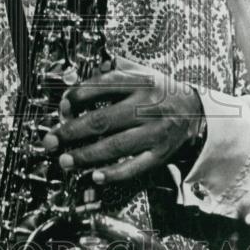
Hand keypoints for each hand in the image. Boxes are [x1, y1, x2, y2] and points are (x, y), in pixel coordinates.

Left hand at [42, 56, 203, 183]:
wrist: (197, 113)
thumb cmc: (158, 92)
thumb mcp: (140, 73)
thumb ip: (109, 72)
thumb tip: (72, 79)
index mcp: (140, 82)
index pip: (102, 87)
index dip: (77, 97)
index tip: (62, 106)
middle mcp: (147, 107)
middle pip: (103, 120)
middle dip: (72, 131)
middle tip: (52, 140)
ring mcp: (155, 133)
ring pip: (115, 146)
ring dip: (86, 155)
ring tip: (65, 161)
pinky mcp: (160, 154)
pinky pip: (134, 167)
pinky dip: (113, 174)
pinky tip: (93, 176)